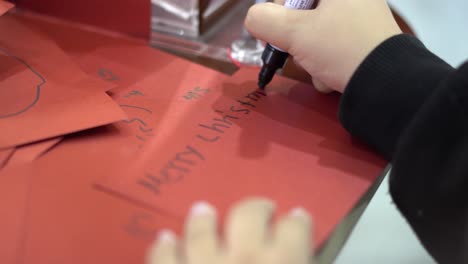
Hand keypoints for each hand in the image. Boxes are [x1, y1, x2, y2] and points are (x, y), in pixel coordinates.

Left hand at [147, 198, 312, 263]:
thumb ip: (299, 262)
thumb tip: (303, 257)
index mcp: (283, 263)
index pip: (295, 228)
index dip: (299, 221)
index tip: (298, 218)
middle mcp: (244, 257)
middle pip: (248, 214)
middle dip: (256, 206)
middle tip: (261, 208)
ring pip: (201, 229)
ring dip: (202, 219)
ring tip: (203, 210)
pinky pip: (164, 258)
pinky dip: (164, 248)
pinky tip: (165, 239)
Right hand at [245, 0, 401, 92]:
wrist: (387, 85)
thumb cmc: (342, 48)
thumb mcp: (294, 32)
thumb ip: (264, 20)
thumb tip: (253, 18)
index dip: (278, 9)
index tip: (273, 27)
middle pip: (304, 10)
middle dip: (294, 36)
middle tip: (292, 49)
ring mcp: (361, 17)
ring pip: (317, 30)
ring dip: (308, 53)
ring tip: (317, 66)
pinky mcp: (364, 39)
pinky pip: (333, 44)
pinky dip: (326, 61)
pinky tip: (331, 74)